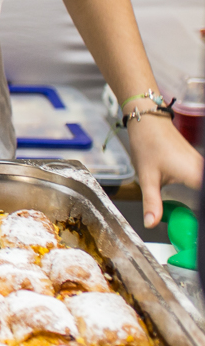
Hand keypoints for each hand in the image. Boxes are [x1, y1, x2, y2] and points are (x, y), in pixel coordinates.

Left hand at [126, 110, 202, 228]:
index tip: (198, 224)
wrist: (148, 121)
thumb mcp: (147, 177)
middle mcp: (203, 170)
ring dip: (200, 202)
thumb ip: (152, 202)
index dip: (202, 213)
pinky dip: (200, 194)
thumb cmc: (148, 144)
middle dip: (201, 209)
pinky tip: (196, 203)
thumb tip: (151, 223)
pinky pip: (203, 181)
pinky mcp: (199, 164)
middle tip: (194, 224)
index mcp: (195, 175)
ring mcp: (202, 166)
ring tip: (194, 216)